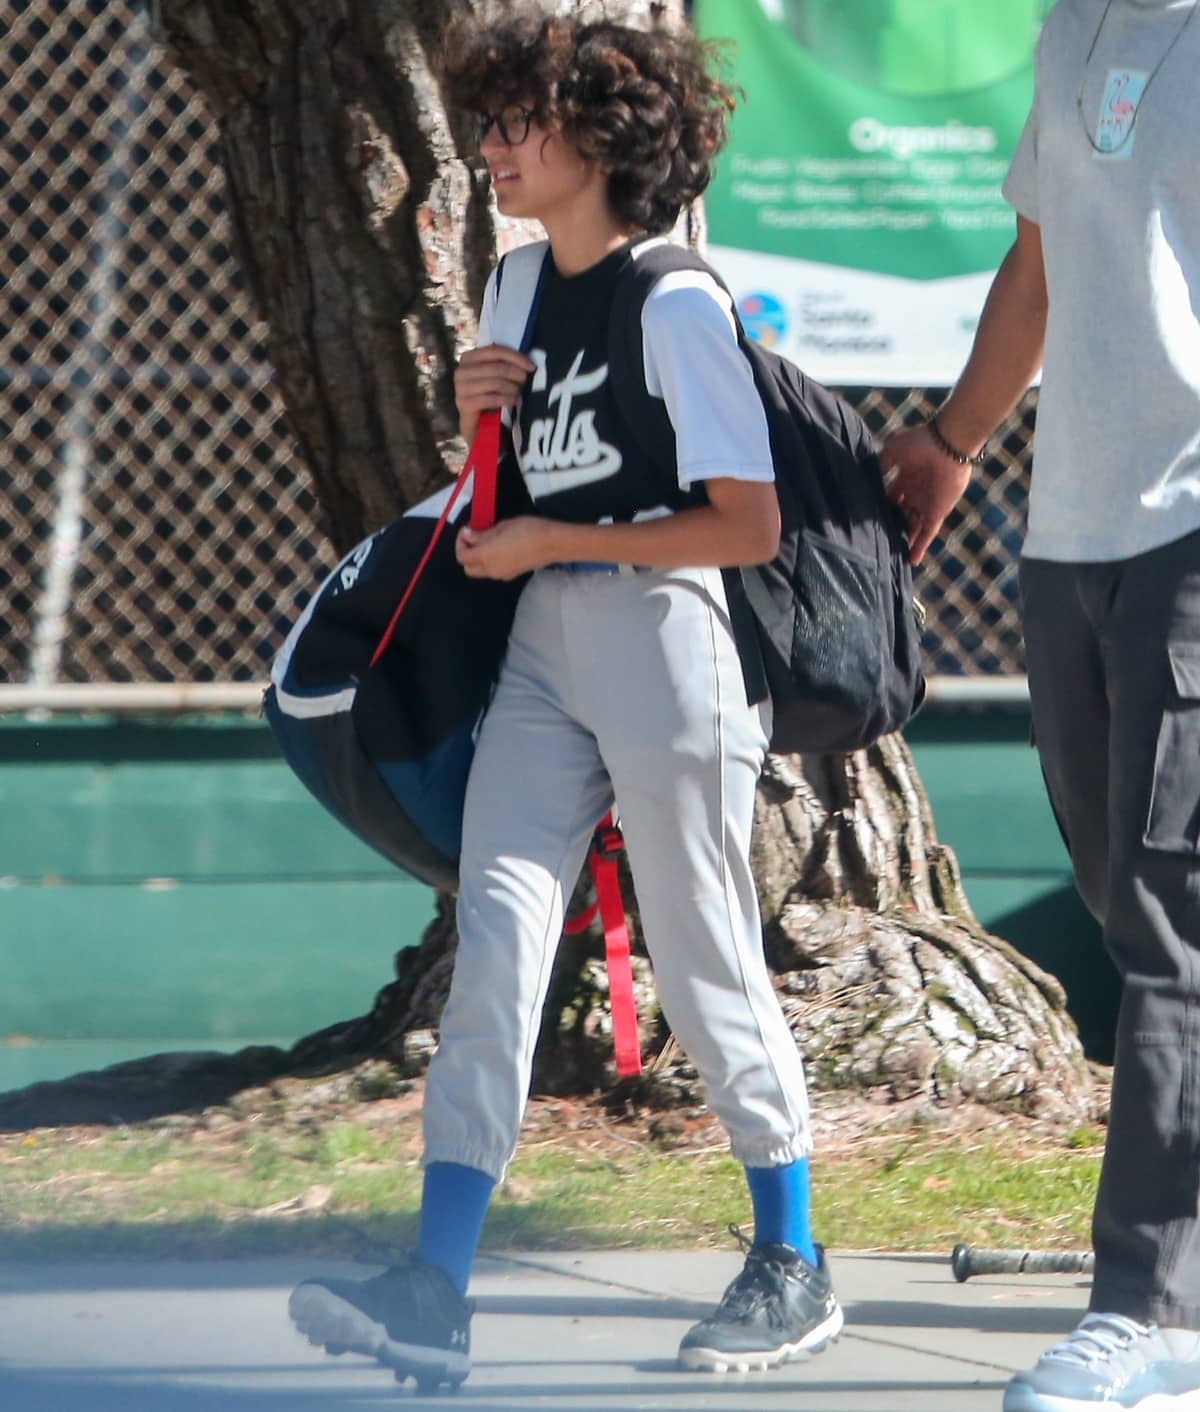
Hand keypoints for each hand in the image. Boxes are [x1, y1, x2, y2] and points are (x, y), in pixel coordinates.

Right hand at [454, 345, 534, 444]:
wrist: (476, 424)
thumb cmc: (487, 396)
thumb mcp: (494, 376)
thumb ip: (503, 365)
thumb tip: (527, 363)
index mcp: (468, 358)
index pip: (495, 351)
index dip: (515, 357)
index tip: (531, 366)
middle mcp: (461, 371)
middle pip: (497, 367)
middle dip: (515, 374)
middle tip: (525, 381)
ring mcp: (461, 388)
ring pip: (495, 383)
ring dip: (512, 388)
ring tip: (519, 393)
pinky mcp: (465, 404)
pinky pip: (492, 398)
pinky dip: (506, 399)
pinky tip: (513, 401)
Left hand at [456, 517, 557, 580]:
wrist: (552, 543)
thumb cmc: (527, 530)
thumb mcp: (501, 527)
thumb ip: (482, 534)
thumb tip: (468, 536)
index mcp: (485, 556)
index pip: (461, 556)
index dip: (460, 542)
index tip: (467, 529)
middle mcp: (490, 570)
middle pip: (468, 568)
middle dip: (467, 554)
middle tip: (474, 537)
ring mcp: (501, 575)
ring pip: (480, 571)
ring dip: (478, 559)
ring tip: (488, 541)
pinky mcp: (511, 575)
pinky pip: (493, 571)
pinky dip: (490, 562)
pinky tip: (500, 548)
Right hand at [880, 424, 972, 564]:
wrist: (948, 443)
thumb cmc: (920, 443)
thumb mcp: (892, 451)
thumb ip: (880, 465)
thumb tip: (866, 476)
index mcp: (906, 477)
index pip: (891, 497)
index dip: (881, 507)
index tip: (868, 520)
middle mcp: (916, 492)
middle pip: (902, 514)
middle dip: (892, 526)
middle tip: (878, 541)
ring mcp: (927, 503)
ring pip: (914, 526)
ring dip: (905, 539)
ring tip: (892, 556)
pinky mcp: (938, 511)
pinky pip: (928, 532)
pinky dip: (921, 546)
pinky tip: (911, 560)